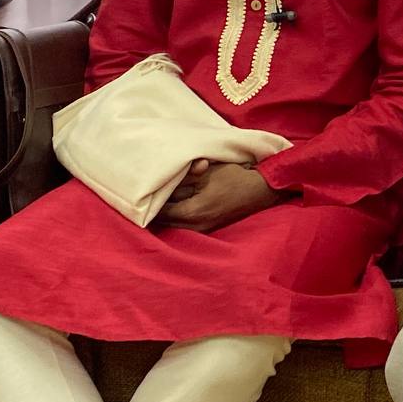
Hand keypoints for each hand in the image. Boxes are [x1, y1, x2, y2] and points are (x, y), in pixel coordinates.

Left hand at [155, 163, 279, 231]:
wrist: (261, 190)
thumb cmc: (235, 178)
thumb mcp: (207, 172)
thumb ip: (184, 176)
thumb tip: (165, 177)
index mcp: (192, 213)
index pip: (159, 211)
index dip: (148, 201)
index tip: (141, 190)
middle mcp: (195, 226)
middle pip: (163, 221)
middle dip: (154, 208)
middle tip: (145, 194)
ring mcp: (202, 229)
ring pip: (173, 224)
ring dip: (165, 213)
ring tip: (157, 199)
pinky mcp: (208, 227)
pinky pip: (184, 224)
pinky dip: (177, 215)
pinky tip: (174, 204)